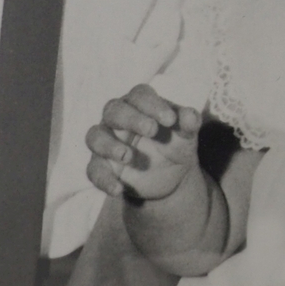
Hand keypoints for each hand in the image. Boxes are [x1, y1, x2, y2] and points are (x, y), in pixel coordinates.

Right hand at [86, 84, 201, 201]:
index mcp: (139, 105)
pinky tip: (118, 189)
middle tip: (151, 130)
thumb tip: (190, 116)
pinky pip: (94, 170)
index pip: (140, 95)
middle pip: (114, 110)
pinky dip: (104, 179)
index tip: (170, 119)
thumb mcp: (186, 136)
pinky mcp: (102, 166)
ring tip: (128, 156)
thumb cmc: (174, 143)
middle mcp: (118, 119)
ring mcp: (107, 142)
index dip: (153, 105)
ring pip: (95, 136)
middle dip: (131, 119)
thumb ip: (189, 124)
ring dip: (109, 145)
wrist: (170, 175)